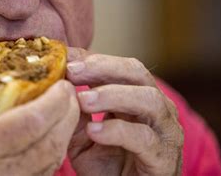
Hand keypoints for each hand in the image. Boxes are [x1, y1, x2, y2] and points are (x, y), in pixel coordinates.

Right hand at [0, 80, 79, 175]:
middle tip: (68, 92)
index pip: (32, 122)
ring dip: (63, 134)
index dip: (54, 101)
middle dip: (67, 115)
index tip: (62, 83)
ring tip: (62, 109)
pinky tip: (46, 135)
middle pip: (50, 144)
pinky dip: (50, 153)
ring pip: (51, 163)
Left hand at [66, 49, 183, 175]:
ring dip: (112, 95)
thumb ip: (74, 110)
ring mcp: (164, 131)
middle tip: (72, 71)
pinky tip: (94, 131)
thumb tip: (56, 83)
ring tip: (83, 99)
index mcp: (137, 97)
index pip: (119, 67)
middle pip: (137, 73)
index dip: (91, 58)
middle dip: (102, 67)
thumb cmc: (106, 164)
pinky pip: (144, 139)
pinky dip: (117, 131)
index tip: (63, 56)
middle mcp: (156, 108)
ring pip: (148, 100)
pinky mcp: (164, 158)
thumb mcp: (82, 133)